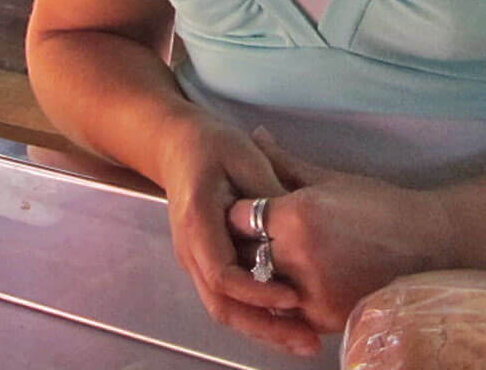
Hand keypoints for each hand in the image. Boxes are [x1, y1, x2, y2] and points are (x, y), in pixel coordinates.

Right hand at [153, 112, 319, 356]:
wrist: (177, 145)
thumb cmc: (212, 144)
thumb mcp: (245, 155)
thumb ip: (269, 192)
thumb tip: (298, 225)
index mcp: (198, 222)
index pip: (222, 274)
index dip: (258, 291)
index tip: (293, 297)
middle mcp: (191, 250)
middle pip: (222, 305)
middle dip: (266, 327)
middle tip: (307, 340)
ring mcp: (196, 261)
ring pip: (225, 309)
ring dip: (264, 329)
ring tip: (304, 341)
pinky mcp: (207, 263)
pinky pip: (229, 299)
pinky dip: (257, 315)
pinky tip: (289, 322)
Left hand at [227, 129, 458, 332]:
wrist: (426, 244)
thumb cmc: (379, 204)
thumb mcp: (329, 179)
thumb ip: (284, 162)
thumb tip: (255, 133)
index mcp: (297, 214)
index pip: (238, 217)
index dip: (240, 213)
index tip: (249, 209)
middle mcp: (298, 255)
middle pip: (245, 253)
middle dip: (246, 244)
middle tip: (257, 235)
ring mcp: (311, 292)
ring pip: (261, 286)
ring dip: (261, 274)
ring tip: (278, 258)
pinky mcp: (324, 318)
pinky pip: (286, 309)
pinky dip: (284, 297)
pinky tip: (296, 280)